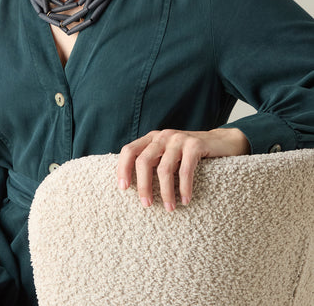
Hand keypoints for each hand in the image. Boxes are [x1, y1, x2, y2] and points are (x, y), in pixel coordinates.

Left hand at [117, 128, 249, 210]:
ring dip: (165, 192)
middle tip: (147, 204)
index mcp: (152, 138)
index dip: (123, 168)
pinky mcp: (195, 145)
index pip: (129, 150)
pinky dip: (184, 188)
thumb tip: (131, 186)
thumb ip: (152, 162)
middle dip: (143, 185)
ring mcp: (179, 138)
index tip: (123, 189)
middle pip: (143, 161)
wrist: (221, 143)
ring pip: (164, 168)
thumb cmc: (190, 155)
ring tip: (169, 208)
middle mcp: (163, 136)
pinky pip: (185, 170)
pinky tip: (186, 200)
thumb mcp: (167, 155)